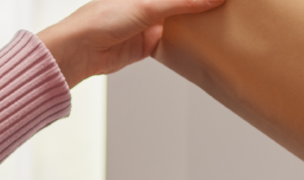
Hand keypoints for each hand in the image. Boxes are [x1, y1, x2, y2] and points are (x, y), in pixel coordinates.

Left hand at [37, 0, 224, 88]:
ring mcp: (149, 25)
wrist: (82, 50)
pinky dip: (185, 46)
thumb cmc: (102, 19)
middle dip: (198, 7)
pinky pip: (173, 44)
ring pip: (179, 24)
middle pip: (180, 5)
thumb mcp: (147, 6)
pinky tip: (198, 45)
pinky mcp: (148, 45)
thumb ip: (181, 2)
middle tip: (221, 9)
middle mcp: (147, 4)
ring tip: (216, 25)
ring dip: (193, 26)